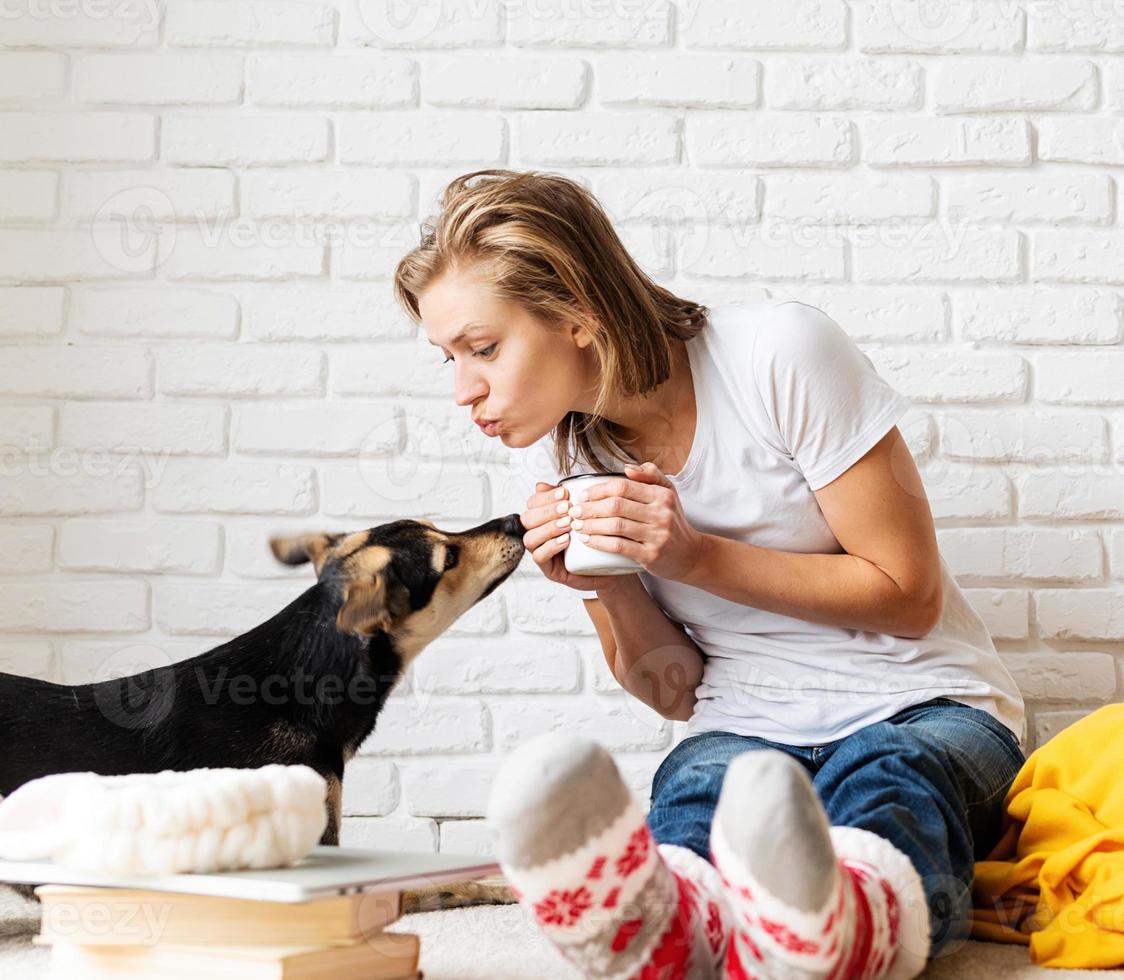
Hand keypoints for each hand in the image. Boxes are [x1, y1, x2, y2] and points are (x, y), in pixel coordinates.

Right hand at [520, 481, 636, 594]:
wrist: (610, 564)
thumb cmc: (595, 536)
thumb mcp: (585, 513)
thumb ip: (568, 497)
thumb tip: (544, 484)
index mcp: (543, 518)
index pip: (532, 503)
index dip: (545, 496)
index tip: (564, 492)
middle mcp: (538, 534)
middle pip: (527, 519)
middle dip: (547, 511)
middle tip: (567, 508)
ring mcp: (541, 552)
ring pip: (530, 538)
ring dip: (549, 528)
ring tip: (568, 523)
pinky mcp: (548, 569)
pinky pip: (539, 556)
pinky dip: (551, 546)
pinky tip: (566, 540)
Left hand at [564, 461, 705, 581]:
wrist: (690, 554)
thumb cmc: (672, 521)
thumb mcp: (668, 493)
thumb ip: (650, 475)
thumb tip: (626, 467)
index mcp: (662, 495)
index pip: (623, 486)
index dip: (598, 490)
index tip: (582, 496)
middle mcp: (662, 513)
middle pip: (616, 505)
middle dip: (590, 508)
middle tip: (574, 511)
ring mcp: (657, 535)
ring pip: (615, 525)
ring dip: (590, 525)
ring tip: (576, 525)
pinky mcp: (651, 555)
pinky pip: (619, 546)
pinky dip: (599, 542)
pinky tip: (587, 540)